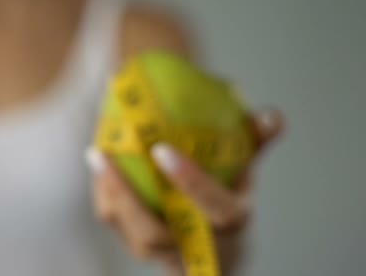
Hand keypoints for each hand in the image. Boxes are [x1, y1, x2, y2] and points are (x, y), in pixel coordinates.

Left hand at [86, 108, 283, 274]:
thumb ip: (254, 141)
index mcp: (229, 222)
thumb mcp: (243, 167)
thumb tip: (271, 117)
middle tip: (107, 153)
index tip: (162, 149)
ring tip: (97, 154)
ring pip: (131, 234)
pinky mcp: (140, 247)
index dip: (191, 183)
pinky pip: (118, 225)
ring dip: (111, 194)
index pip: (216, 210)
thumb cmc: (226, 192)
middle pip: (156, 236)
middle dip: (129, 198)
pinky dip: (106, 194)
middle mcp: (195, 246)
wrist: (212, 241)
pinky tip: (98, 161)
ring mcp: (164, 253)